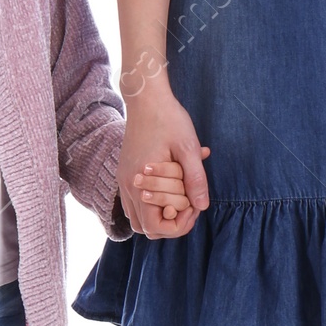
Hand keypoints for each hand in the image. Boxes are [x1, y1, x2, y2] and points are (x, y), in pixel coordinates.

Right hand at [119, 95, 209, 238]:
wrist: (146, 97)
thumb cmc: (168, 119)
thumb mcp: (188, 147)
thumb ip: (195, 179)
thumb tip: (202, 206)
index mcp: (141, 182)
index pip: (155, 226)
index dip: (178, 224)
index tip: (195, 206)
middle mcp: (128, 186)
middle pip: (145, 228)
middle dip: (171, 222)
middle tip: (191, 203)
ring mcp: (124, 180)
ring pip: (138, 217)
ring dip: (161, 213)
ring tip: (181, 196)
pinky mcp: (125, 173)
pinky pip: (136, 201)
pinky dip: (153, 201)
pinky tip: (171, 183)